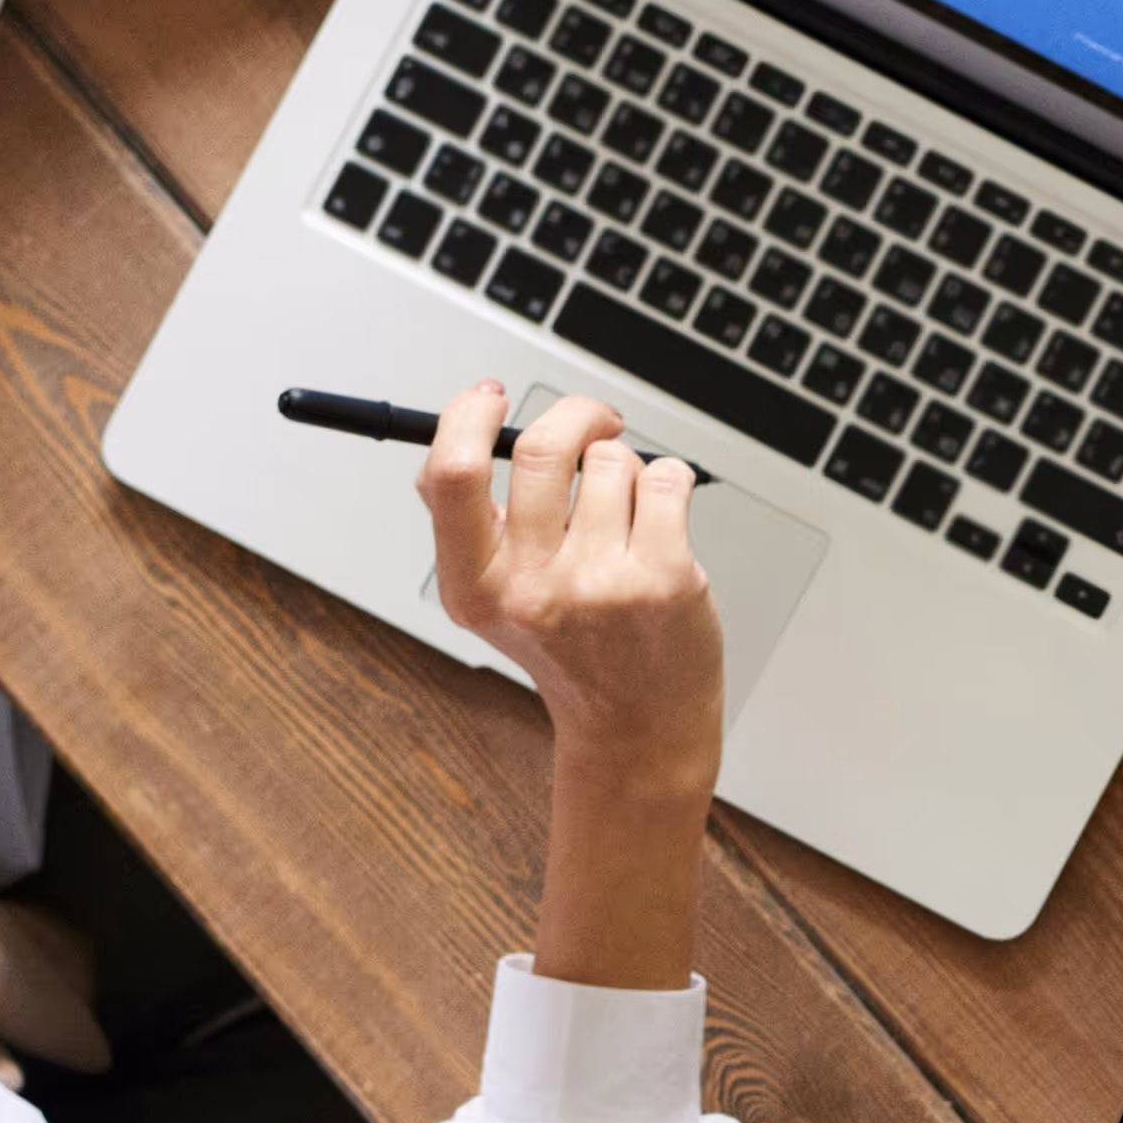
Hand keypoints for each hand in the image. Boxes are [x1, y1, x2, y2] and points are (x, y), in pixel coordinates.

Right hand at [424, 386, 721, 769]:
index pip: (453, 474)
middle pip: (544, 448)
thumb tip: (456, 432)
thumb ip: (464, 522)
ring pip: (612, 461)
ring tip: (628, 517)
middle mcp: (533, 588)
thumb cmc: (571, 648)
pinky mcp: (665, 580)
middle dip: (576, 416)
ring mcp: (602, 585)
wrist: (638, 726)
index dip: (469, 416)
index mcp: (474, 588)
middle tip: (594, 423)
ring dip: (625, 468)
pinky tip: (662, 520)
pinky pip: (666, 480)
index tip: (490, 396)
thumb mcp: (493, 598)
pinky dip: (669, 482)